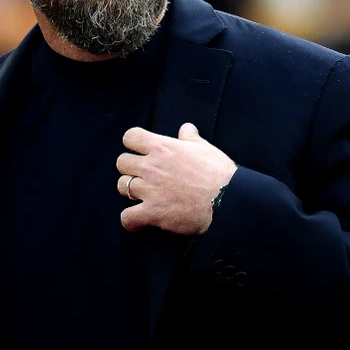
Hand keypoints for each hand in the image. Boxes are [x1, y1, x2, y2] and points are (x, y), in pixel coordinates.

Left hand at [116, 123, 236, 235]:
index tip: (140, 152)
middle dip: (130, 169)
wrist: (227, 201)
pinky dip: (131, 221)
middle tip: (144, 176)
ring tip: (143, 197)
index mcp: (163, 147)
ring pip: (122, 187)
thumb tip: (186, 128)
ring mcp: (150, 190)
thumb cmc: (218, 173)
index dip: (133, 144)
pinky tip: (140, 221)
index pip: (131, 137)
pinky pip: (127, 217)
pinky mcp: (152, 212)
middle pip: (122, 162)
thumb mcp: (205, 148)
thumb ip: (190, 138)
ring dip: (130, 192)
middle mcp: (152, 166)